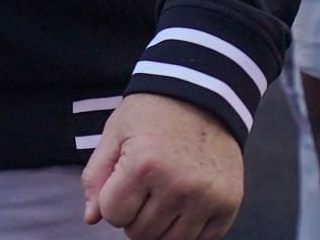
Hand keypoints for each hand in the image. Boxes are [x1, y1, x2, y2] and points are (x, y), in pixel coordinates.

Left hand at [82, 93, 241, 239]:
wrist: (202, 93)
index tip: (124, 180)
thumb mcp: (115, 132)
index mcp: (144, 164)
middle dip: (134, 215)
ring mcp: (207, 197)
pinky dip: (188, 228)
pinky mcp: (229, 204)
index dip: (112, 199)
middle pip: (140, 233)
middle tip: (144, 188)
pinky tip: (185, 203)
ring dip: (160, 225)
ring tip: (163, 196)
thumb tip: (91, 218)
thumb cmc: (152, 113)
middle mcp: (178, 185)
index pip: (112, 215)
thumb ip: (96, 175)